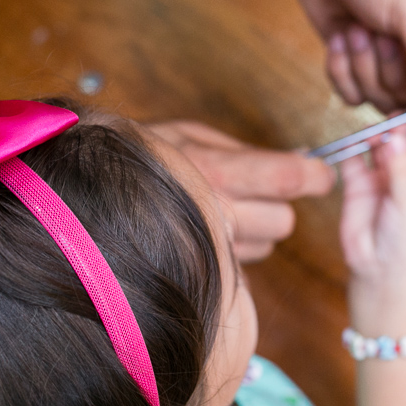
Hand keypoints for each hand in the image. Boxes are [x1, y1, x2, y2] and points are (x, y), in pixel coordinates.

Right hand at [144, 121, 333, 260]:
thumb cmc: (137, 157)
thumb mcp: (188, 133)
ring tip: (224, 210)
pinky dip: (237, 248)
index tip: (321, 174)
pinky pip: (243, 264)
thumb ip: (244, 149)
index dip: (315, 176)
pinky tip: (209, 231)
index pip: (288, 179)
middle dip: (279, 204)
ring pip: (267, 244)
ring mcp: (207, 249)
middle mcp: (213, 215)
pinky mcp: (202, 271)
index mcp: (214, 172)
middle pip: (285, 221)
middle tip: (259, 189)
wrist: (84, 199)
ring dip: (258, 228)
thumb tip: (301, 159)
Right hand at [338, 126, 405, 305]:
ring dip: (377, 134)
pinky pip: (354, 157)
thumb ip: (402, 168)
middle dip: (401, 123)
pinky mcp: (358, 183)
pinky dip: (352, 147)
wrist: (378, 274)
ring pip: (381, 142)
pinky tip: (353, 144)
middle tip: (393, 119)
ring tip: (374, 136)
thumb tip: (395, 134)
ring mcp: (384, 175)